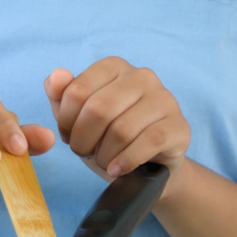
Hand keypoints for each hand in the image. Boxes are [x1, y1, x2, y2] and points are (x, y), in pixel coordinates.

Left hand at [45, 58, 189, 185]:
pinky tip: (117, 169)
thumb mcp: (79, 117)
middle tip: (83, 152)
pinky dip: (126, 161)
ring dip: (104, 154)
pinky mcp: (178, 126)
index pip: (77, 90)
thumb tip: (57, 76)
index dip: (66, 120)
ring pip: (122, 129)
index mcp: (114, 66)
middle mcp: (142, 76)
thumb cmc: (109, 136)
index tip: (67, 136)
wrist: (149, 167)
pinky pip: (147, 143)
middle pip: (99, 109)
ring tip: (102, 162)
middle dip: (83, 139)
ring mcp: (164, 99)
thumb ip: (61, 94)